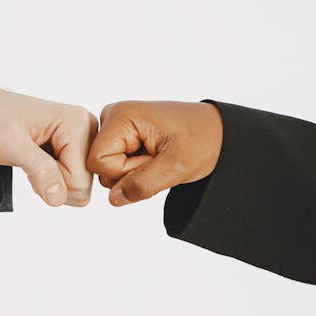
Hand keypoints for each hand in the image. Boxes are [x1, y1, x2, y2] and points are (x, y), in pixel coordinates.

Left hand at [0, 85, 97, 206]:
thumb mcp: (9, 144)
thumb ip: (39, 169)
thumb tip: (59, 197)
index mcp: (77, 122)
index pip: (80, 179)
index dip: (51, 180)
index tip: (27, 158)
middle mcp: (85, 131)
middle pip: (83, 186)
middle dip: (53, 183)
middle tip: (28, 159)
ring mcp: (79, 143)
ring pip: (78, 189)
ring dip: (51, 183)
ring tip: (31, 159)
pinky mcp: (70, 152)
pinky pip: (70, 186)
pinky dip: (50, 182)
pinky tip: (36, 162)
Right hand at [87, 100, 223, 204]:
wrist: (217, 131)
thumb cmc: (201, 140)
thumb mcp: (175, 167)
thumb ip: (142, 185)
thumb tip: (113, 199)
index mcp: (120, 116)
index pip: (98, 162)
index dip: (125, 171)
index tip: (153, 159)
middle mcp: (112, 116)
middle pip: (101, 167)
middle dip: (130, 172)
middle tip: (159, 158)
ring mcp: (116, 126)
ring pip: (108, 170)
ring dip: (134, 172)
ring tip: (158, 157)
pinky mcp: (122, 136)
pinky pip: (116, 166)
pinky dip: (136, 169)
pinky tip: (153, 158)